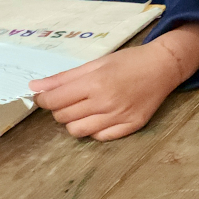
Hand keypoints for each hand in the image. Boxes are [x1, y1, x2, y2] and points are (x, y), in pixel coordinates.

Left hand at [30, 23, 198, 140]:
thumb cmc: (129, 61)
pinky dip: (94, 129)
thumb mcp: (96, 63)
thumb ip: (65, 77)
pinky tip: (100, 117)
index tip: (44, 97)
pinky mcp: (131, 127)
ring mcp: (120, 117)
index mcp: (95, 83)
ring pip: (78, 131)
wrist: (164, 66)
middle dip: (59, 109)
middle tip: (69, 99)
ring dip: (73, 122)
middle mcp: (106, 103)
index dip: (43, 100)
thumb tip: (34, 88)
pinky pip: (100, 137)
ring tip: (83, 110)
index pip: (54, 100)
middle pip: (63, 117)